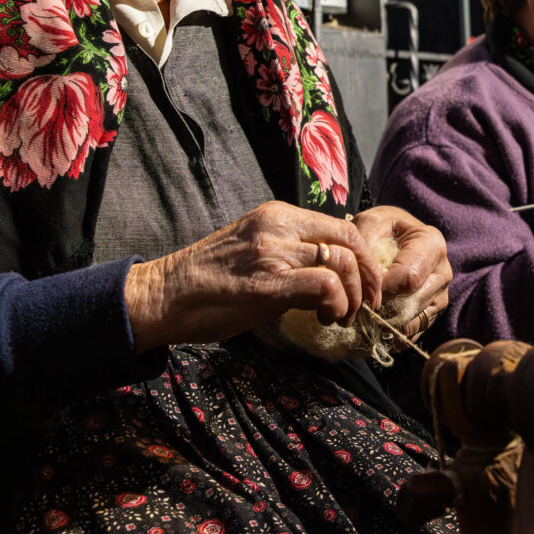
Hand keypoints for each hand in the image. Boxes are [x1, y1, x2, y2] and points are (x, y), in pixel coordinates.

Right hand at [125, 202, 383, 350]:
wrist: (163, 295)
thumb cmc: (206, 281)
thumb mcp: (254, 251)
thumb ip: (289, 252)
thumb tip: (330, 273)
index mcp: (276, 215)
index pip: (340, 226)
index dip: (363, 259)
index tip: (365, 286)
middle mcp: (278, 226)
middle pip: (350, 240)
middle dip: (370, 276)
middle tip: (367, 305)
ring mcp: (272, 253)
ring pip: (342, 263)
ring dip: (353, 297)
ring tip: (340, 317)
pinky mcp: (267, 284)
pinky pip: (324, 285)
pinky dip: (336, 304)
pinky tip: (324, 318)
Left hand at [352, 205, 451, 337]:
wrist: (397, 234)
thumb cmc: (383, 227)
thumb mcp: (370, 223)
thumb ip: (364, 244)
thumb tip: (363, 281)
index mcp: (431, 244)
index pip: (408, 278)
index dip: (380, 289)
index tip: (359, 290)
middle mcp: (443, 270)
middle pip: (411, 302)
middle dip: (381, 308)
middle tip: (356, 307)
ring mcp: (441, 293)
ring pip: (412, 320)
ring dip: (384, 323)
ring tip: (363, 317)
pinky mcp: (434, 310)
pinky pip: (415, 331)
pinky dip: (393, 334)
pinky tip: (375, 327)